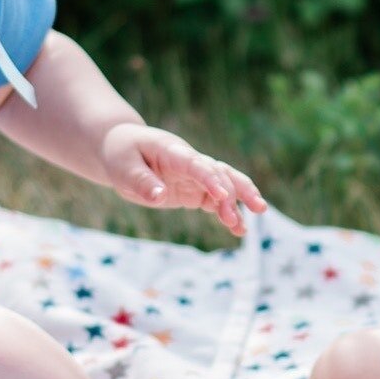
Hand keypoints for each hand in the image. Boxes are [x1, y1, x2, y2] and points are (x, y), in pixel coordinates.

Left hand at [101, 123, 266, 235]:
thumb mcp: (123, 168)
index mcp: (172, 151)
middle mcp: (190, 161)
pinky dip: (228, 212)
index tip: (223, 197)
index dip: (211, 179)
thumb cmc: (122, 154)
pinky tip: (239, 229)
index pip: (196, 164)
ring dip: (242, 198)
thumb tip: (159, 196)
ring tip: (255, 218)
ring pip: (226, 183)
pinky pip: (216, 200)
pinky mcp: (194, 189)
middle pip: (221, 172)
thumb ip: (142, 182)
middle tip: (256, 208)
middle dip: (239, 190)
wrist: (124, 149)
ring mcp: (195, 176)